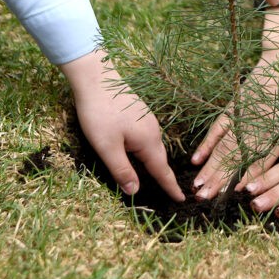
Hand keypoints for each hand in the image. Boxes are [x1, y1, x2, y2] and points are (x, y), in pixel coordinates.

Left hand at [60, 50, 183, 200]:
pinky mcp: (139, 113)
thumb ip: (122, 170)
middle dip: (164, 177)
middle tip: (171, 193)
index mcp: (148, 141)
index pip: (162, 170)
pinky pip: (147, 138)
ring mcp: (147, 120)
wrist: (96, 78)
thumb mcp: (107, 147)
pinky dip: (148, 151)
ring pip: (153, 147)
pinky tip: (140, 152)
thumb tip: (135, 192)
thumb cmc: (99, 114)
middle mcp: (153, 130)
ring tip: (158, 177)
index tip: (182, 200)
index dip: (170, 187)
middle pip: (160, 159)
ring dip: (155, 163)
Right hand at [189, 6, 278, 199]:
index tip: (235, 194)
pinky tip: (198, 159)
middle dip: (220, 179)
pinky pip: (218, 127)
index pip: (262, 158)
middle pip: (236, 156)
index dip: (250, 177)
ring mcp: (243, 114)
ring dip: (210, 167)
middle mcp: (258, 125)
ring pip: (224, 145)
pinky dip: (207, 143)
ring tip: (197, 187)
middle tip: (203, 199)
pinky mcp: (235, 105)